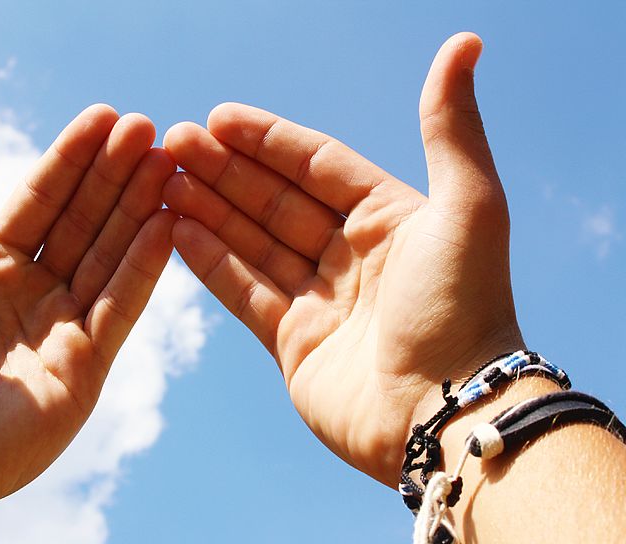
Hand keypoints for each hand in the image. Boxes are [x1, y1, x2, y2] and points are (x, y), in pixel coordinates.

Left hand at [0, 105, 174, 530]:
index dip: (71, 159)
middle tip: (149, 128)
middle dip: (115, 175)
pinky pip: (120, 308)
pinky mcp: (87, 367)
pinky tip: (166, 225)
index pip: (39, 200)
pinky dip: (144, 268)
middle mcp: (32, 293)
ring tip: (167, 163)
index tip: (105, 117)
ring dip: (138, 210)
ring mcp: (63, 329)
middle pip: (83, 221)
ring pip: (109, 256)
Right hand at [162, 33, 523, 486]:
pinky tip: (175, 230)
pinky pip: (244, 292)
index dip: (268, 139)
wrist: (445, 414)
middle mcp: (352, 257)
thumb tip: (464, 43)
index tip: (219, 115)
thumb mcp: (467, 208)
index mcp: (390, 219)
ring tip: (163, 178)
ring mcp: (320, 301)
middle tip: (173, 141)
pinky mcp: (293, 344)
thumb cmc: (463, 310)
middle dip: (225, 169)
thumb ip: (450, 128)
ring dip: (208, 208)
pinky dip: (210, 262)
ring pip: (252, 242)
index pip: (317, 165)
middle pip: (275, 200)